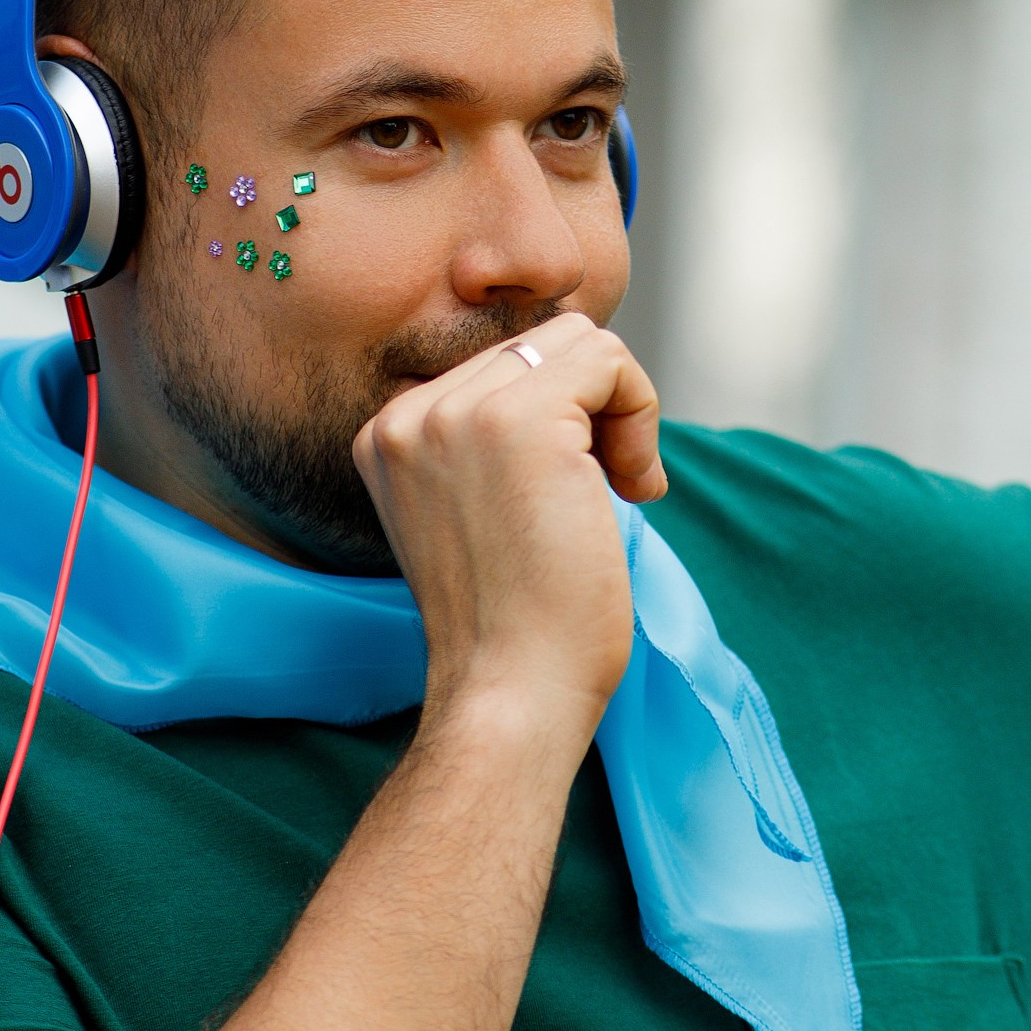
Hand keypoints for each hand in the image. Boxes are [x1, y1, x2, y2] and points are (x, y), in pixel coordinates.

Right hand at [354, 314, 665, 739]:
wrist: (509, 691)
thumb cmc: (515, 623)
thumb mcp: (478, 510)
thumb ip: (495, 440)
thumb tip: (581, 366)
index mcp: (388, 434)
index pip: (500, 364)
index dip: (563, 415)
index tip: (577, 490)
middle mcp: (409, 413)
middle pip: (541, 341)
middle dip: (596, 405)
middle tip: (611, 488)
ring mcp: (458, 412)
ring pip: (580, 339)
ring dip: (622, 406)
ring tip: (623, 487)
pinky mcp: (520, 421)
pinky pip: (611, 361)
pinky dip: (642, 414)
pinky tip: (636, 488)